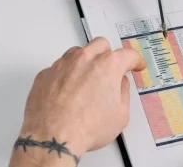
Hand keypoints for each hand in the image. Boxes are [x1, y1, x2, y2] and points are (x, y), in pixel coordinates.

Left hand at [13, 38, 145, 163]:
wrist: (53, 137)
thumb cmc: (85, 127)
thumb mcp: (120, 115)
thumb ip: (123, 93)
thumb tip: (120, 86)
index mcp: (108, 65)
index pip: (128, 54)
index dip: (135, 60)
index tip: (136, 63)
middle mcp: (85, 58)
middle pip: (101, 44)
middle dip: (108, 54)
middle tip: (109, 69)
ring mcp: (63, 64)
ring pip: (78, 52)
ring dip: (85, 61)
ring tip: (86, 81)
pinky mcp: (46, 73)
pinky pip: (59, 67)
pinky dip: (65, 74)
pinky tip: (67, 90)